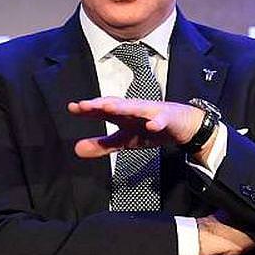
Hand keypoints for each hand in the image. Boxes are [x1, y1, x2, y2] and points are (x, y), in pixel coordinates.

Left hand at [68, 97, 204, 157]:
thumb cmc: (150, 128)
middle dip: (100, 104)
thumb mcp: (124, 140)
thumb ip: (102, 145)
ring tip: (108, 108)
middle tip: (85, 105)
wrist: (182, 125)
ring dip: (123, 107)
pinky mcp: (167, 117)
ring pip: (136, 108)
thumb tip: (76, 149)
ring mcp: (151, 111)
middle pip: (115, 105)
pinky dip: (156, 121)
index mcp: (122, 114)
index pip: (102, 109)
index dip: (88, 109)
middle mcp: (134, 109)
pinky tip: (150, 125)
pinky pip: (161, 120)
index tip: (72, 107)